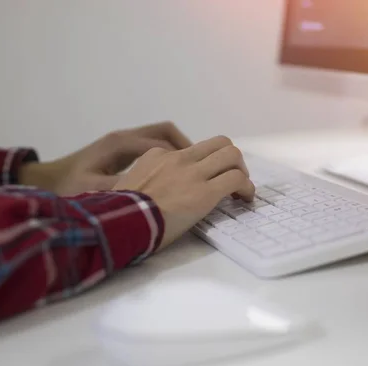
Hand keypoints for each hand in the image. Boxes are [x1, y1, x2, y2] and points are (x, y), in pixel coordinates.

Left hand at [19, 122, 191, 195]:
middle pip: (165, 132)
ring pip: (160, 137)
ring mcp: (122, 142)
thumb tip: (151, 190)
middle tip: (205, 165)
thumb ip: (121, 188)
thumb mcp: (93, 191)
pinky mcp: (120, 151)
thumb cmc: (67, 187)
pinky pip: (152, 146)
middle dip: (187, 145)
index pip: (162, 142)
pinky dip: (167, 154)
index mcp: (121, 144)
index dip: (184, 153)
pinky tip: (172, 174)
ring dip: (178, 149)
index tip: (203, 169)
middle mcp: (124, 138)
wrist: (44, 181)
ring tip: (194, 169)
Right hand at [113, 136, 254, 249]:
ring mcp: (194, 173)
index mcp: (157, 155)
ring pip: (231, 154)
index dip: (202, 166)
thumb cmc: (120, 209)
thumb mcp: (126, 183)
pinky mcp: (206, 192)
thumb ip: (144, 179)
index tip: (204, 181)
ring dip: (241, 170)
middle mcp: (179, 159)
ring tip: (240, 188)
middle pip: (218, 143)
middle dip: (230, 159)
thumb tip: (149, 192)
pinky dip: (247, 187)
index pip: (190, 152)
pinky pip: (237, 179)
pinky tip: (245, 199)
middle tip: (231, 177)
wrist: (123, 220)